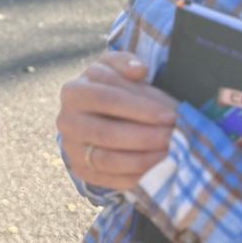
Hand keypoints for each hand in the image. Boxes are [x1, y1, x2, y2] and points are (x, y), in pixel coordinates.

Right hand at [56, 51, 178, 191]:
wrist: (94, 117)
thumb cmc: (112, 88)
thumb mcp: (115, 68)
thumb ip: (126, 62)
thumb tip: (139, 70)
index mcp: (73, 91)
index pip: (108, 99)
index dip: (141, 108)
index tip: (171, 115)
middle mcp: (66, 121)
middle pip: (107, 132)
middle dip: (145, 136)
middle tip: (174, 138)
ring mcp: (72, 149)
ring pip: (108, 159)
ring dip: (144, 159)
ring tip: (171, 155)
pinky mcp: (82, 171)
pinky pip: (111, 180)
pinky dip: (138, 177)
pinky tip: (160, 170)